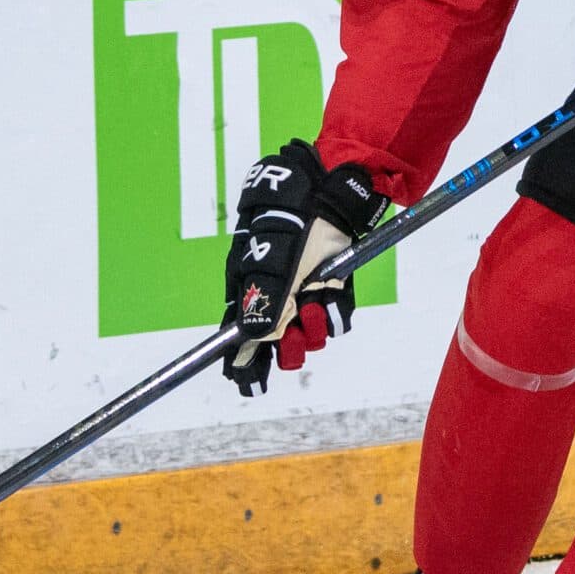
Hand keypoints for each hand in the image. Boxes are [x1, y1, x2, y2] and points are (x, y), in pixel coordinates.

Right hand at [222, 139, 388, 395]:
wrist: (330, 189)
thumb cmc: (291, 218)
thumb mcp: (272, 259)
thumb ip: (262, 299)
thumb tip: (251, 338)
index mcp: (248, 288)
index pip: (240, 336)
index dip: (245, 363)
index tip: (250, 385)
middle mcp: (277, 296)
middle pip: (278, 343)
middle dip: (288, 348)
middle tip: (295, 339)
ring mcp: (305, 292)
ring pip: (309, 334)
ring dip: (313, 328)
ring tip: (315, 304)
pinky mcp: (333, 288)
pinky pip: (334, 318)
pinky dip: (333, 313)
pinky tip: (329, 299)